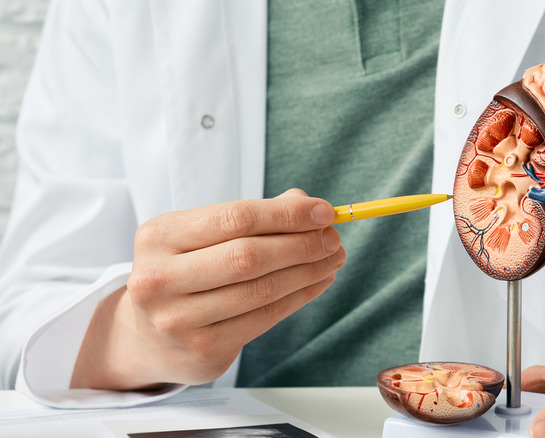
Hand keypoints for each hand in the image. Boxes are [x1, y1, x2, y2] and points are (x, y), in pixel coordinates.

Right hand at [71, 189, 344, 389]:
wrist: (148, 336)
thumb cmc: (186, 271)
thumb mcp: (203, 235)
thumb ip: (253, 216)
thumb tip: (306, 204)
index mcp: (159, 236)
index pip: (235, 218)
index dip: (286, 214)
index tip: (323, 211)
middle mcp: (160, 278)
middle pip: (249, 256)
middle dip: (301, 244)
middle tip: (334, 238)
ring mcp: (179, 320)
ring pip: (261, 290)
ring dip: (307, 272)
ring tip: (333, 259)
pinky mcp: (203, 350)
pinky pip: (265, 318)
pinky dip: (299, 297)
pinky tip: (317, 282)